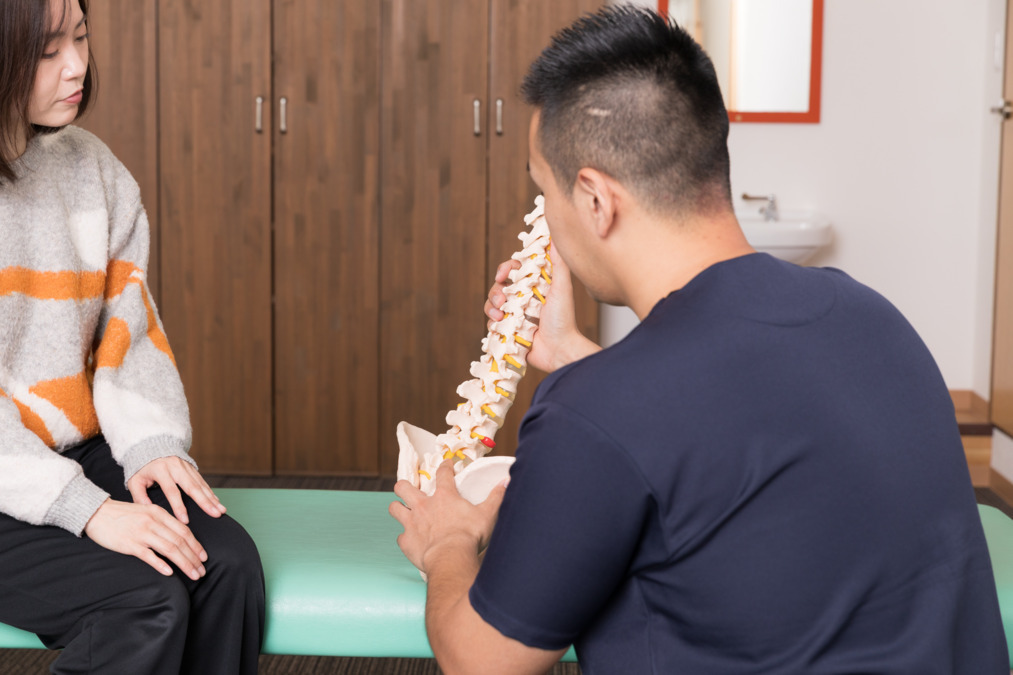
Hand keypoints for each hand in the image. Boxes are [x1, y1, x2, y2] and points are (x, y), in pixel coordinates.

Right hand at [84, 498, 207, 579]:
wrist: (97, 513)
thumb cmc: (123, 515)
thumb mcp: (147, 512)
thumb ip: (162, 522)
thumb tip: (179, 536)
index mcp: (159, 513)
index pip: (184, 531)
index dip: (196, 545)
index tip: (204, 557)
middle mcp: (153, 522)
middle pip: (180, 541)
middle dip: (193, 557)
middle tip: (202, 570)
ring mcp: (141, 533)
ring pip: (169, 549)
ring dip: (184, 563)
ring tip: (193, 574)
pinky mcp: (129, 544)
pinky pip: (148, 555)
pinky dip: (160, 564)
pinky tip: (170, 573)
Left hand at [127, 456, 225, 524]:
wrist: (153, 446)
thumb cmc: (142, 468)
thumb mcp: (135, 480)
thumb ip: (139, 496)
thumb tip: (147, 510)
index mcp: (161, 470)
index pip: (172, 491)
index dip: (179, 506)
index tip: (185, 520)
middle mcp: (176, 467)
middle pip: (193, 487)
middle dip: (205, 502)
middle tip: (215, 514)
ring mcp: (186, 467)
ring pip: (201, 484)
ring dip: (212, 499)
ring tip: (221, 511)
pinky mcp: (192, 468)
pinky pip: (203, 482)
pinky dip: (210, 493)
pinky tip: (217, 502)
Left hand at [390, 460, 506, 573]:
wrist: (450, 557)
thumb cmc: (469, 536)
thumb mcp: (488, 514)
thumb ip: (496, 497)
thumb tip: (506, 482)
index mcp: (444, 497)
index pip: (442, 473)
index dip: (445, 466)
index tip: (447, 464)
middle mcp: (423, 506)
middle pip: (404, 487)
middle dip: (404, 486)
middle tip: (409, 489)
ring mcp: (412, 523)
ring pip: (395, 508)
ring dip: (398, 508)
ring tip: (403, 511)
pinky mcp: (406, 541)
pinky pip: (400, 537)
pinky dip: (405, 538)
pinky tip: (412, 541)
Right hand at [484, 252, 599, 372]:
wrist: (559, 350)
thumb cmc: (563, 320)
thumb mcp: (562, 288)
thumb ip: (558, 264)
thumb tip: (555, 238)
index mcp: (534, 286)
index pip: (514, 270)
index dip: (505, 269)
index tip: (504, 274)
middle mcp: (523, 299)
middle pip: (499, 287)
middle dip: (495, 291)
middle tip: (501, 300)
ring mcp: (514, 315)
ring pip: (491, 304)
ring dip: (491, 307)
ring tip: (499, 315)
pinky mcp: (508, 331)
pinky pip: (492, 323)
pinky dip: (493, 323)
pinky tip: (501, 326)